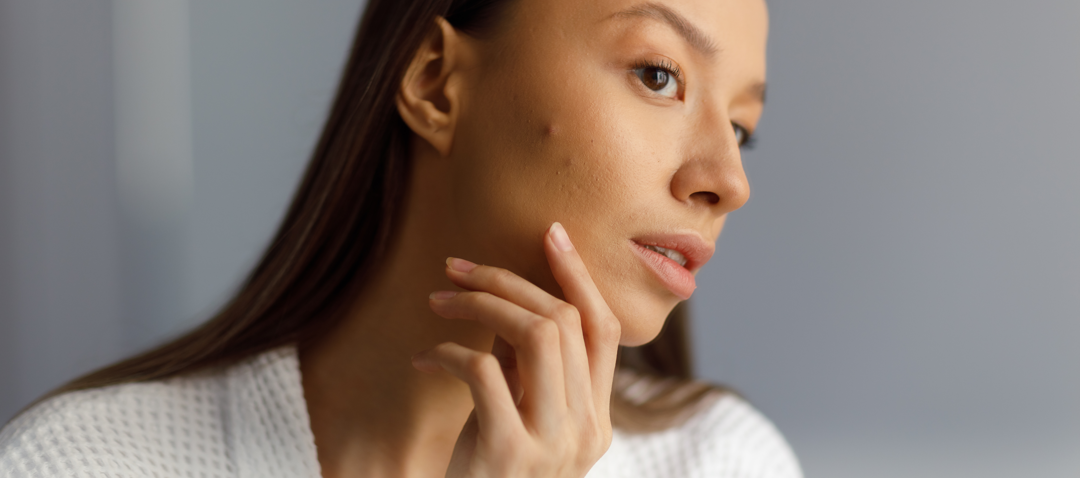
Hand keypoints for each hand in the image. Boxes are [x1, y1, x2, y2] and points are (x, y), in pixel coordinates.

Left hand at [412, 222, 621, 477]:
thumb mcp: (516, 420)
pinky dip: (448, 353)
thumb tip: (508, 300)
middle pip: (564, 320)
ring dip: (480, 305)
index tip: (550, 233)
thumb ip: (524, 368)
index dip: (578, 275)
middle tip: (457, 268)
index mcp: (596, 420)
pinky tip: (422, 360)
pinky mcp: (509, 453)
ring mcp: (553, 444)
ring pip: (536, 334)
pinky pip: (484, 371)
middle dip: (508, 281)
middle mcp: (586, 430)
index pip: (604, 329)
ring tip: (438, 301)